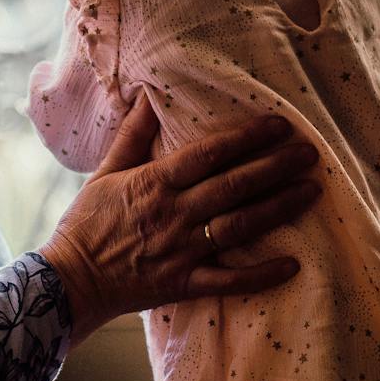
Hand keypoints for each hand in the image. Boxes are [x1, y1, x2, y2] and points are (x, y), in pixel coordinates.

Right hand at [36, 98, 316, 343]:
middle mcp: (172, 214)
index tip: (278, 125)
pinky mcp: (184, 284)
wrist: (69, 280)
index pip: (207, 155)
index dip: (245, 139)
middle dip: (274, 167)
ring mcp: (181, 251)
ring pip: (238, 227)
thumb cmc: (87, 222)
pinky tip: (292, 264)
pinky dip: (261, 274)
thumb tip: (148, 96)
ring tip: (310, 192)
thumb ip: (133, 136)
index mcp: (154, 183)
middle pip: (233, 187)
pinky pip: (228, 280)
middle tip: (310, 154)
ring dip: (277, 208)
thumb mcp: (106, 172)